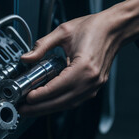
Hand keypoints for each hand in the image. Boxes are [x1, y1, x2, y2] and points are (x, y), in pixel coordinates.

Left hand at [18, 0, 138, 116]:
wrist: (115, 28)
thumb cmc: (94, 28)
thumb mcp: (63, 32)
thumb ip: (42, 46)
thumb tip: (26, 58)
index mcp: (84, 67)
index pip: (57, 88)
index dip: (40, 95)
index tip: (26, 98)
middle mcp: (91, 80)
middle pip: (61, 102)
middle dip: (40, 108)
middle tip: (24, 110)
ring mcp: (94, 86)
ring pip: (67, 104)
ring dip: (48, 109)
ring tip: (31, 109)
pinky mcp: (94, 87)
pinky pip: (74, 100)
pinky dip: (59, 103)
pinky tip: (47, 103)